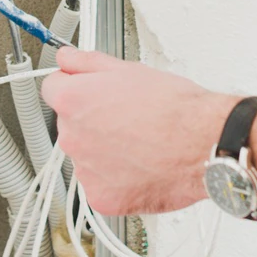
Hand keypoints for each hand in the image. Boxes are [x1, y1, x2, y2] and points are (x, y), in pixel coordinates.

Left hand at [40, 47, 231, 215]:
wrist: (204, 145)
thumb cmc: (174, 108)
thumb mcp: (127, 69)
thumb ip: (85, 62)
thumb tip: (65, 58)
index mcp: (73, 102)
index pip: (52, 89)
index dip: (73, 86)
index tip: (89, 91)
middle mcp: (72, 138)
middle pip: (69, 124)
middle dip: (90, 120)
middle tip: (125, 118)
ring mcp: (86, 172)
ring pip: (86, 156)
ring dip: (103, 151)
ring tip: (139, 143)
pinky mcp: (103, 198)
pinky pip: (100, 185)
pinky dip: (116, 179)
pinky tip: (140, 165)